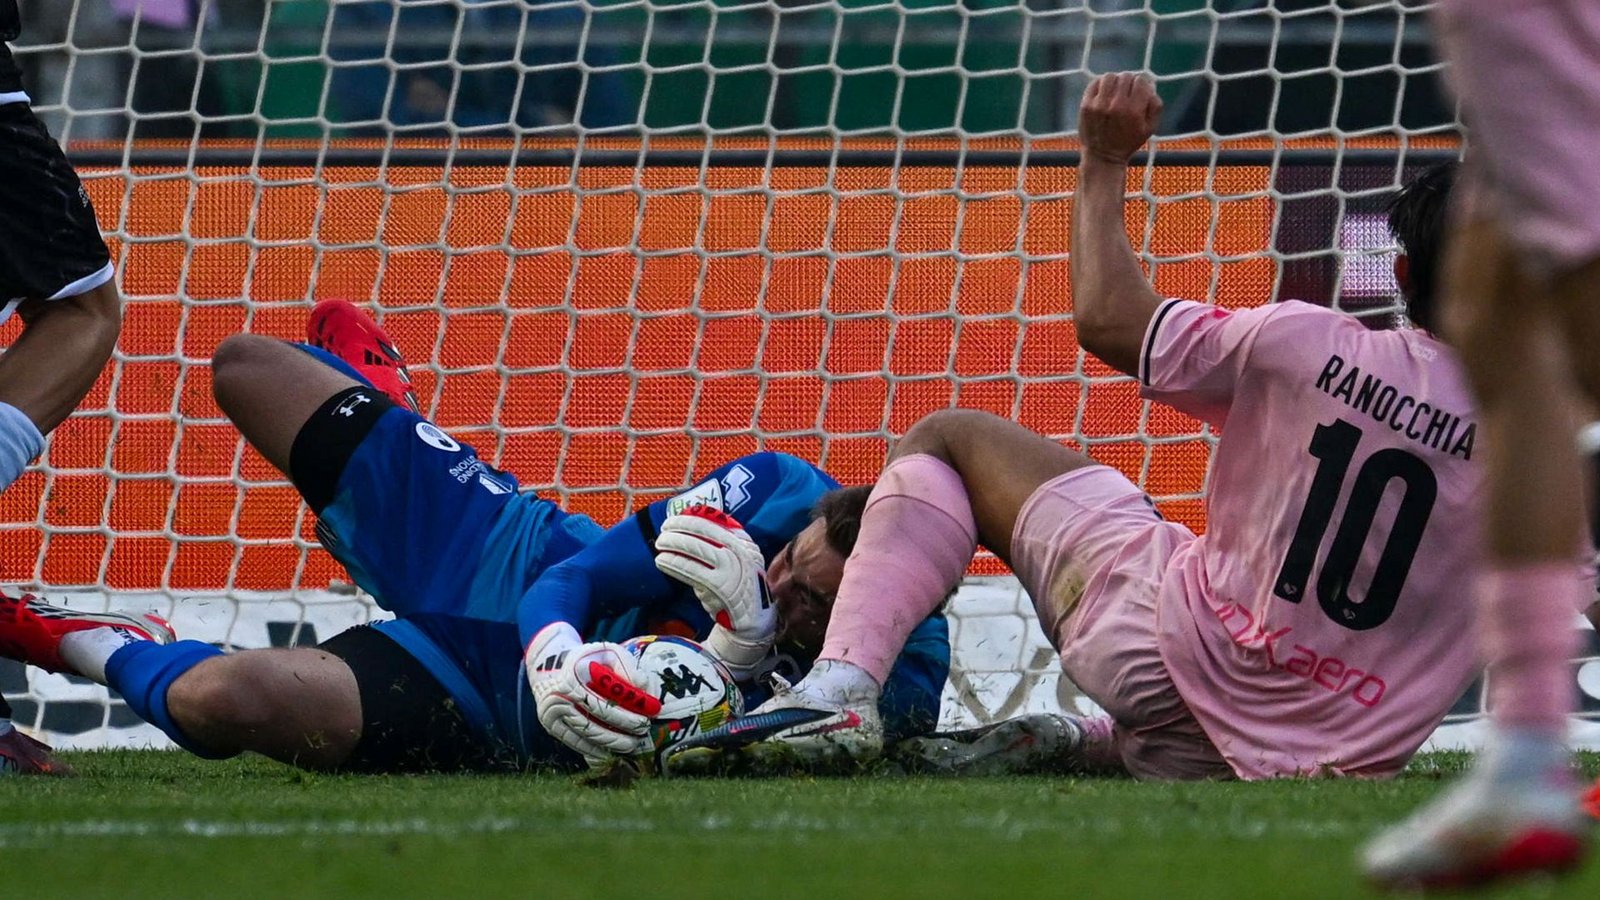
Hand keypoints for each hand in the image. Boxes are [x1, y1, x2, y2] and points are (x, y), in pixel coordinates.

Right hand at [525, 623, 657, 762]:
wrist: (550, 666)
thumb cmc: (587, 660)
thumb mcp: (606, 653)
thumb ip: (626, 665)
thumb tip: (643, 685)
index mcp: (573, 677)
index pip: (605, 701)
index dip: (630, 710)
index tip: (651, 714)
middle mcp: (559, 697)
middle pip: (597, 721)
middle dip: (624, 729)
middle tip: (643, 732)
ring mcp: (552, 714)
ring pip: (588, 735)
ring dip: (612, 743)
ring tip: (632, 744)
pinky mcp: (551, 726)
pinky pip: (576, 743)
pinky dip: (595, 750)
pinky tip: (612, 752)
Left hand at [653, 506, 776, 676]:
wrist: (753, 619)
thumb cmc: (739, 586)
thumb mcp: (739, 560)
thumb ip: (722, 544)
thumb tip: (690, 526)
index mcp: (744, 542)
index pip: (715, 521)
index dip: (691, 518)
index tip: (675, 519)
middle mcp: (740, 551)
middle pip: (703, 531)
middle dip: (679, 527)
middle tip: (664, 529)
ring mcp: (731, 568)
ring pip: (695, 547)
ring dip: (673, 543)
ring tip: (659, 544)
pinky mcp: (720, 585)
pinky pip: (691, 569)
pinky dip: (674, 563)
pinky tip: (662, 560)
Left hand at [1079, 72, 1161, 166]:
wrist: (1103, 157)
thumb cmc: (1129, 142)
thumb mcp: (1150, 128)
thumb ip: (1156, 106)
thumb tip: (1150, 87)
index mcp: (1134, 110)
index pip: (1140, 81)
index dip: (1142, 84)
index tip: (1139, 91)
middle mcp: (1116, 105)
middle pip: (1125, 76)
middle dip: (1129, 83)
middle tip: (1127, 92)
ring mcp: (1099, 104)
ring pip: (1109, 77)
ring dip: (1115, 81)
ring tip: (1115, 91)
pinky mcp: (1086, 105)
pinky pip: (1094, 83)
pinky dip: (1101, 84)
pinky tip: (1104, 93)